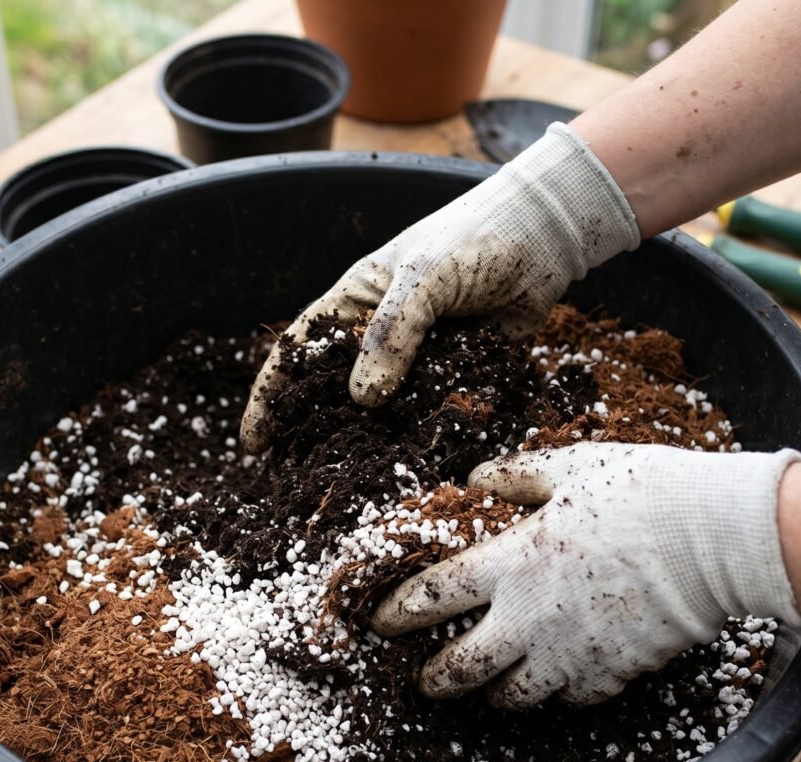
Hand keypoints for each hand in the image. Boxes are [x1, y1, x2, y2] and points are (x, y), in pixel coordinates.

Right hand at [240, 124, 639, 452]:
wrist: (546, 238)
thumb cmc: (474, 239)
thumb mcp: (424, 277)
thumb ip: (392, 334)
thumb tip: (362, 401)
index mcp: (355, 302)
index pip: (298, 353)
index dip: (271, 396)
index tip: (254, 441)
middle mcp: (380, 336)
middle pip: (335, 391)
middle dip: (315, 431)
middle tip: (298, 479)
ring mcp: (417, 360)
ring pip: (383, 410)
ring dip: (369, 443)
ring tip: (352, 484)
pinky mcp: (455, 376)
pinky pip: (430, 413)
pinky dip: (421, 437)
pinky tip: (411, 467)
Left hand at [371, 443, 800, 707]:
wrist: (718, 538)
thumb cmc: (642, 493)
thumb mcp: (570, 467)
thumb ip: (515, 475)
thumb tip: (476, 477)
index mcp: (512, 563)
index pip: (435, 596)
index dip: (399, 611)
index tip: (381, 623)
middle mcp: (530, 618)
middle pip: (462, 667)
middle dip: (434, 678)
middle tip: (423, 680)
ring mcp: (570, 653)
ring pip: (512, 697)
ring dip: (492, 695)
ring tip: (486, 689)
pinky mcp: (611, 674)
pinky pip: (570, 698)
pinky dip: (556, 693)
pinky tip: (555, 680)